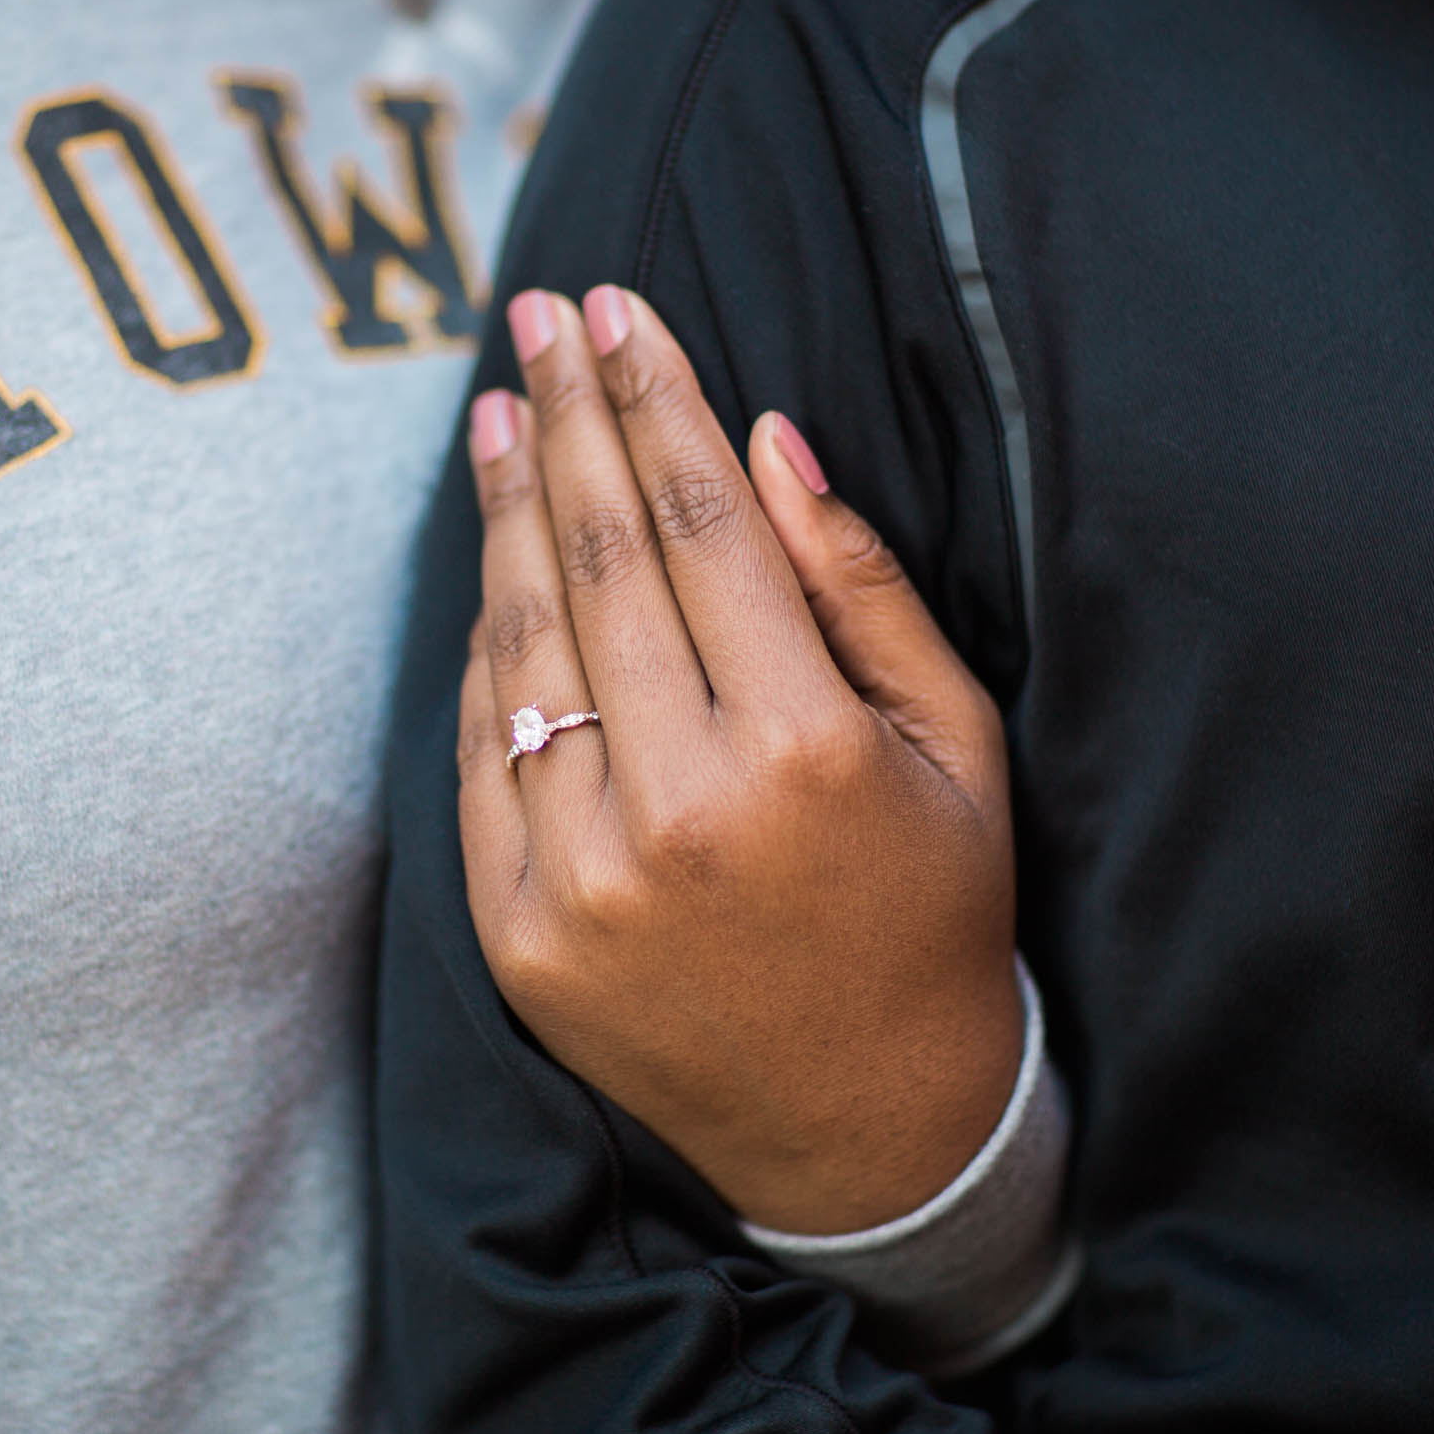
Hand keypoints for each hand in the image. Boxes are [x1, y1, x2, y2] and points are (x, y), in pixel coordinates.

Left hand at [456, 285, 1021, 1236]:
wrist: (865, 1127)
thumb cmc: (934, 912)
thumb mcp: (954, 745)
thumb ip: (863, 588)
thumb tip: (764, 440)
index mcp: (802, 749)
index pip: (699, 522)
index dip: (654, 398)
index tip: (618, 306)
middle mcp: (677, 808)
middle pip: (595, 558)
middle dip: (569, 415)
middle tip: (540, 317)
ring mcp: (580, 878)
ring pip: (522, 643)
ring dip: (507, 509)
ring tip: (503, 409)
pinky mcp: (518, 935)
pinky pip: (479, 751)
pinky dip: (487, 647)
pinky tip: (496, 563)